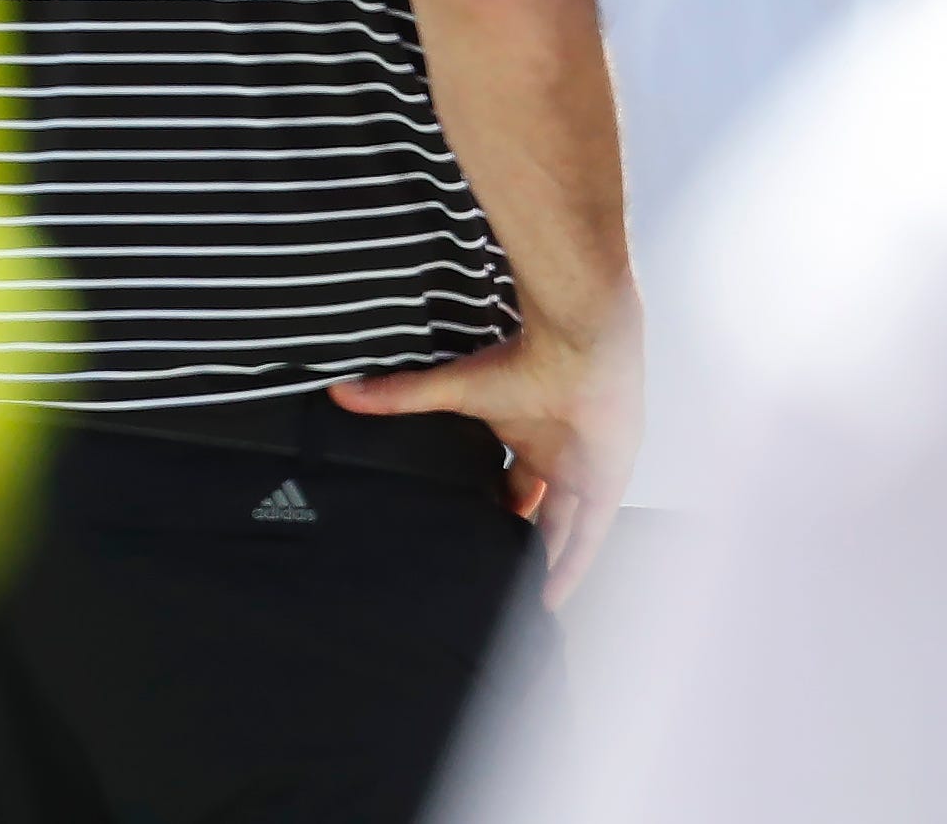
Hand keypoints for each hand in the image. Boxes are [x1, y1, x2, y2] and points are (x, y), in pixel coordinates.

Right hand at [330, 311, 640, 607]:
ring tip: (519, 599)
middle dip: (518, 538)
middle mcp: (557, 454)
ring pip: (564, 529)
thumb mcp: (453, 391)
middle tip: (493, 575)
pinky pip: (589, 537)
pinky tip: (550, 597)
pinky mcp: (606, 484)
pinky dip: (571, 567)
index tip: (471, 531)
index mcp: (526, 432)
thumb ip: (401, 397)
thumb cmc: (523, 358)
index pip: (510, 480)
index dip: (494, 506)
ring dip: (545, 560)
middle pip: (538, 509)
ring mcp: (584, 470)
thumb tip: (341, 392)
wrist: (579, 346)